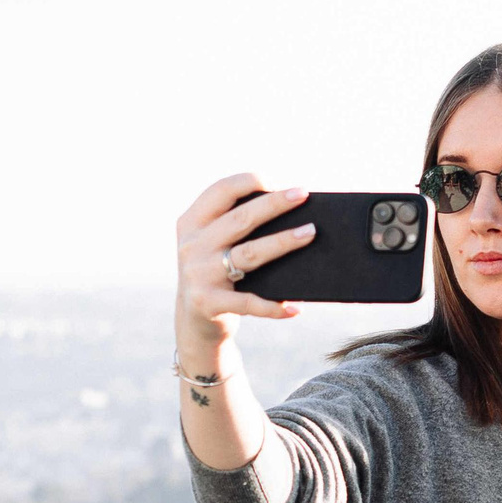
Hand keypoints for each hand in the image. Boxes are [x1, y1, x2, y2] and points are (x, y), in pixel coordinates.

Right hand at [175, 174, 314, 369]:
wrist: (194, 322)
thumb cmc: (215, 274)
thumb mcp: (211, 244)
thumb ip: (233, 226)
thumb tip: (288, 211)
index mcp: (192, 223)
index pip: (220, 191)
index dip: (248, 182)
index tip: (275, 180)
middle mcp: (192, 245)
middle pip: (241, 218)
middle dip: (275, 204)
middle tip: (303, 194)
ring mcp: (199, 274)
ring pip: (249, 253)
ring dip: (283, 242)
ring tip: (310, 233)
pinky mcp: (208, 303)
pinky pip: (248, 302)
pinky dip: (274, 306)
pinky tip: (296, 307)